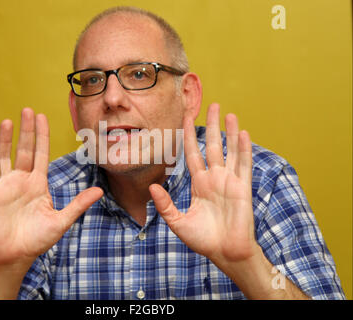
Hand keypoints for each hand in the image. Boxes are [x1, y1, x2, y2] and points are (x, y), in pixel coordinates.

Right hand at [0, 108, 102, 268]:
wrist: (17, 255)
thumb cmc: (38, 239)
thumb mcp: (62, 220)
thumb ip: (78, 204)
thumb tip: (101, 191)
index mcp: (38, 183)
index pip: (41, 154)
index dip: (42, 136)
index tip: (42, 117)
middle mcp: (22, 180)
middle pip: (24, 150)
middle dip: (27, 130)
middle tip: (28, 110)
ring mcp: (6, 186)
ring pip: (5, 157)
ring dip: (5, 139)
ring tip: (8, 121)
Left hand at [149, 103, 256, 265]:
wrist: (225, 253)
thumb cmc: (203, 240)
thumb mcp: (177, 222)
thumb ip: (165, 204)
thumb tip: (151, 186)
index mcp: (199, 184)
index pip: (193, 153)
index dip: (189, 135)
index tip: (186, 117)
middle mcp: (214, 178)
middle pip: (213, 145)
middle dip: (212, 125)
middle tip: (213, 105)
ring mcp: (229, 181)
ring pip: (230, 151)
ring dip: (229, 132)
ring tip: (229, 113)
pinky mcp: (242, 188)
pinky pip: (243, 165)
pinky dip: (243, 149)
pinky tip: (242, 133)